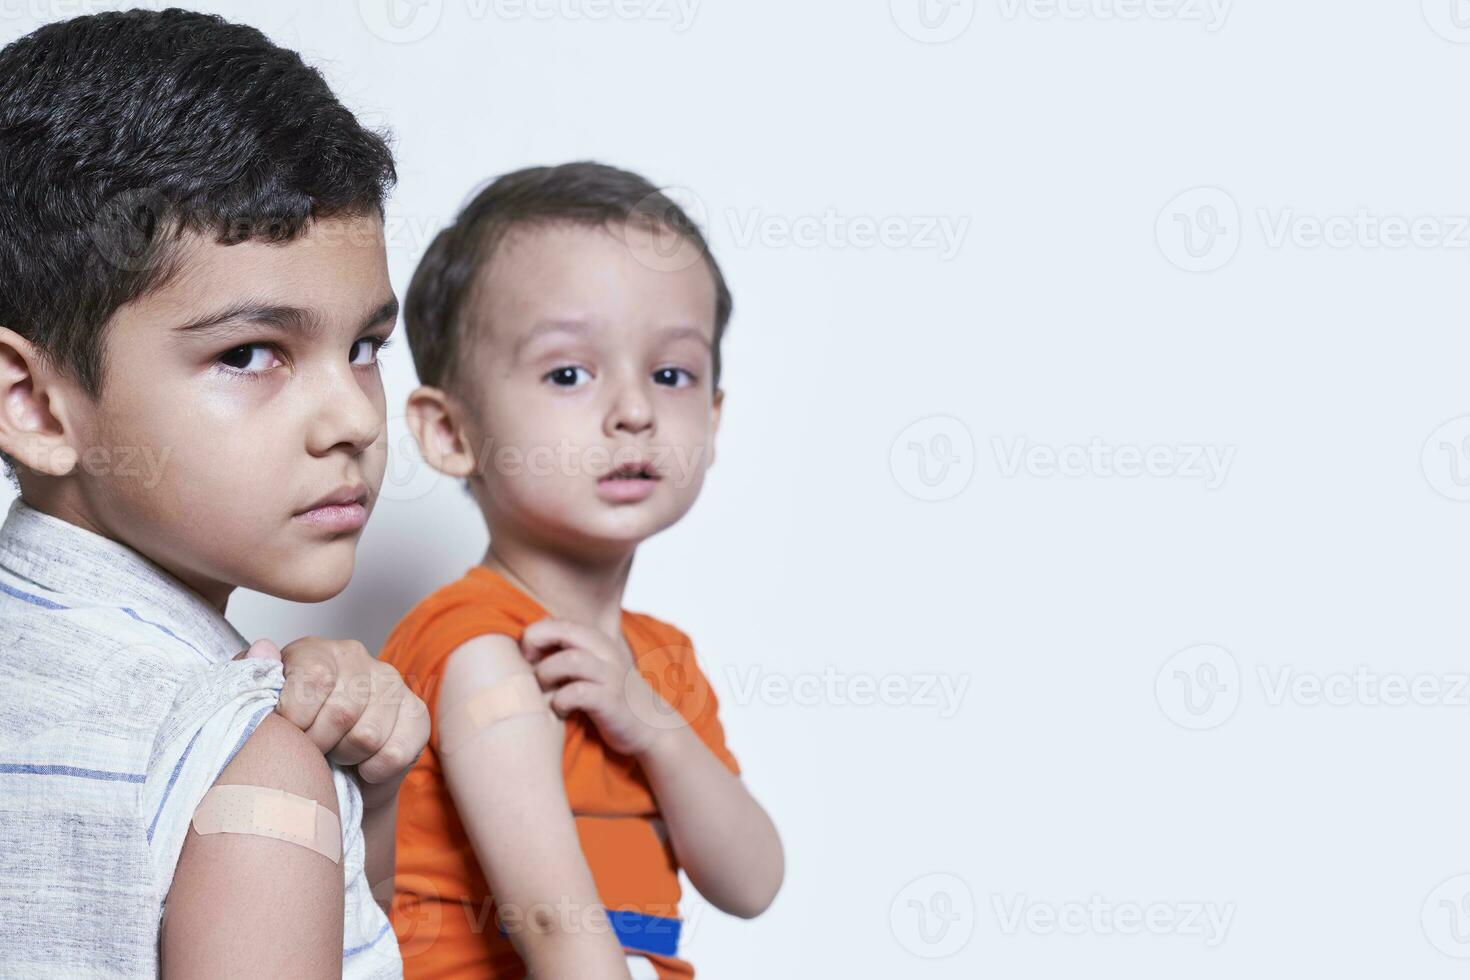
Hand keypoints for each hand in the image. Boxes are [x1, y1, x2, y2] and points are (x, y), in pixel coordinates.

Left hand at [234, 636, 428, 808]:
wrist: (330, 777)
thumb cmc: (291, 740)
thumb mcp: (258, 710)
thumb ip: (250, 680)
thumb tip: (261, 649)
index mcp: (317, 651)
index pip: (315, 677)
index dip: (296, 718)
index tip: (285, 736)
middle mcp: (358, 658)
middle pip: (342, 711)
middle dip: (319, 745)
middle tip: (310, 752)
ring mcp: (393, 684)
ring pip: (368, 736)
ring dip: (346, 758)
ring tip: (335, 755)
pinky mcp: (417, 714)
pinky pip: (394, 753)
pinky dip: (372, 770)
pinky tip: (361, 764)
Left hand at [521, 618, 674, 757]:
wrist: (649, 726)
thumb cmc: (610, 695)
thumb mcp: (593, 666)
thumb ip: (569, 649)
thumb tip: (533, 635)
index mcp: (597, 640)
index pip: (558, 621)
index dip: (534, 634)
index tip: (526, 656)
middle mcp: (605, 652)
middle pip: (564, 630)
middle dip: (536, 644)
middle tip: (527, 667)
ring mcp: (610, 676)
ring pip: (570, 659)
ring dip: (547, 673)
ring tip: (544, 689)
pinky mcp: (610, 701)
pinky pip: (578, 693)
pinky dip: (561, 700)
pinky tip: (561, 709)